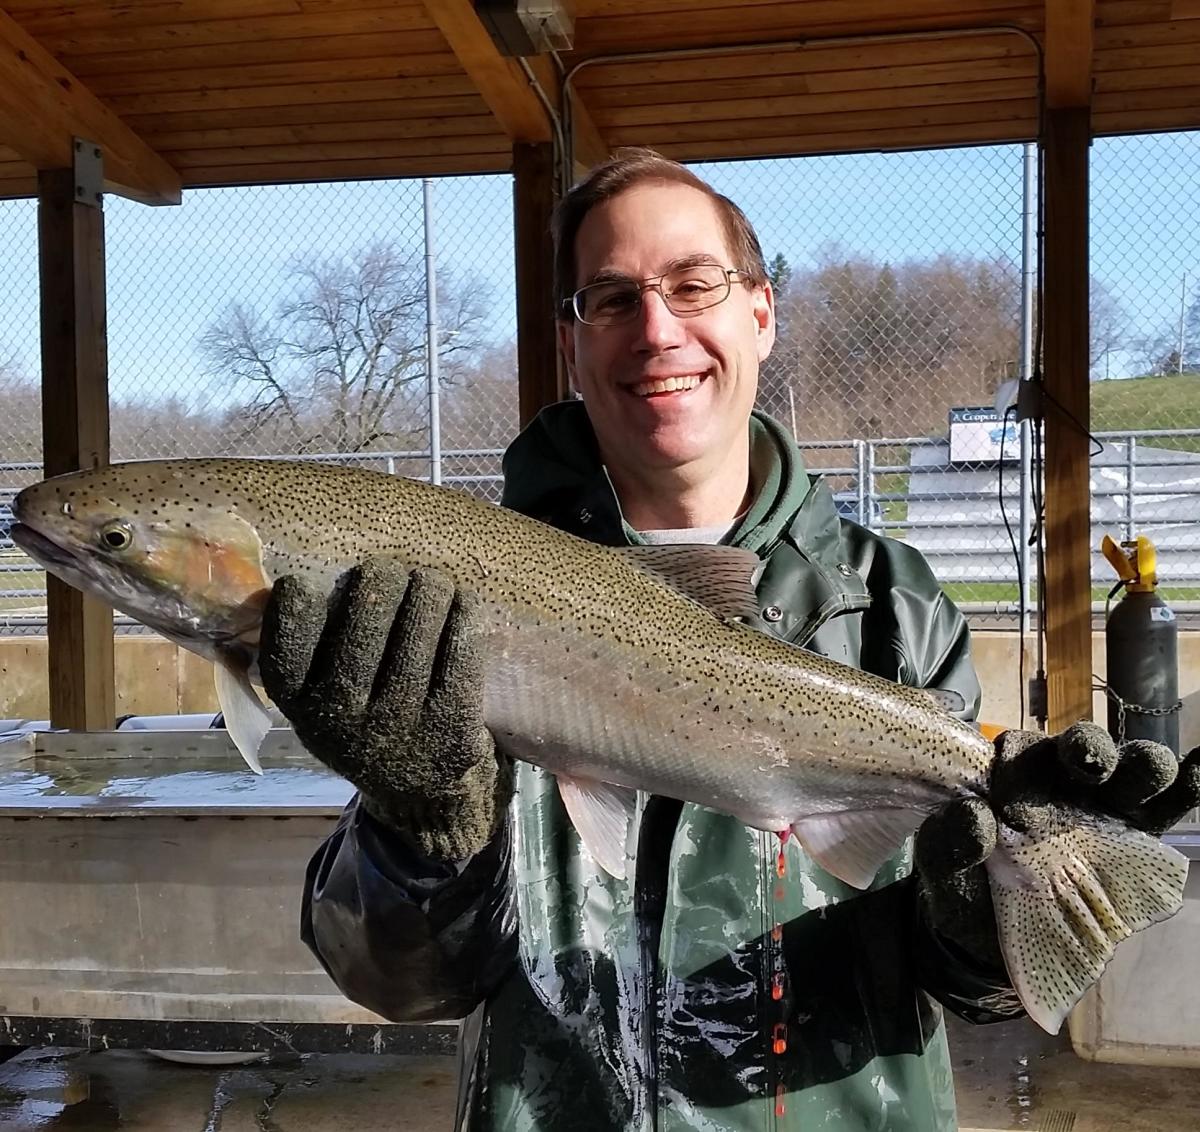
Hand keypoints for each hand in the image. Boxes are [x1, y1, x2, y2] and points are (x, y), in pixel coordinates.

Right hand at [259, 558, 509, 860]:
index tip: (303, 584)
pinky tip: (460, 600)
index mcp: (305, 710)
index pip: (286, 647)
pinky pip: (460, 645)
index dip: (291, 605)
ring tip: (429, 581)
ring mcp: (400, 719)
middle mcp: (345, 715)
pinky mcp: (451, 719)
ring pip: (418, 622)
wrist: (421, 793)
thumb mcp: (322, 708)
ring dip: (427, 587)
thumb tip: (297, 585)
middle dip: (380, 579)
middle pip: (364, 619)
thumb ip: (310, 660)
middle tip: (388, 571)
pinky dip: (462, 612)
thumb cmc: (367, 726)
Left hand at [916, 722, 1199, 966]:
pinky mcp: (1133, 841)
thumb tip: (973, 816)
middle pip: (1079, 750)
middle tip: (1088, 761)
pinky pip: (1162, 813)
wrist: (992, 944)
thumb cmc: (963, 890)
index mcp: (1006, 780)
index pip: (1019, 751)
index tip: (1016, 774)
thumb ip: (947, 844)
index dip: (1021, 757)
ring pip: (1126, 774)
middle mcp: (1057, 785)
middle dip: (1088, 748)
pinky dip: (1185, 789)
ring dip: (1140, 765)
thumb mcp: (940, 869)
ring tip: (1149, 769)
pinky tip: (1199, 771)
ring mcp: (1098, 810)